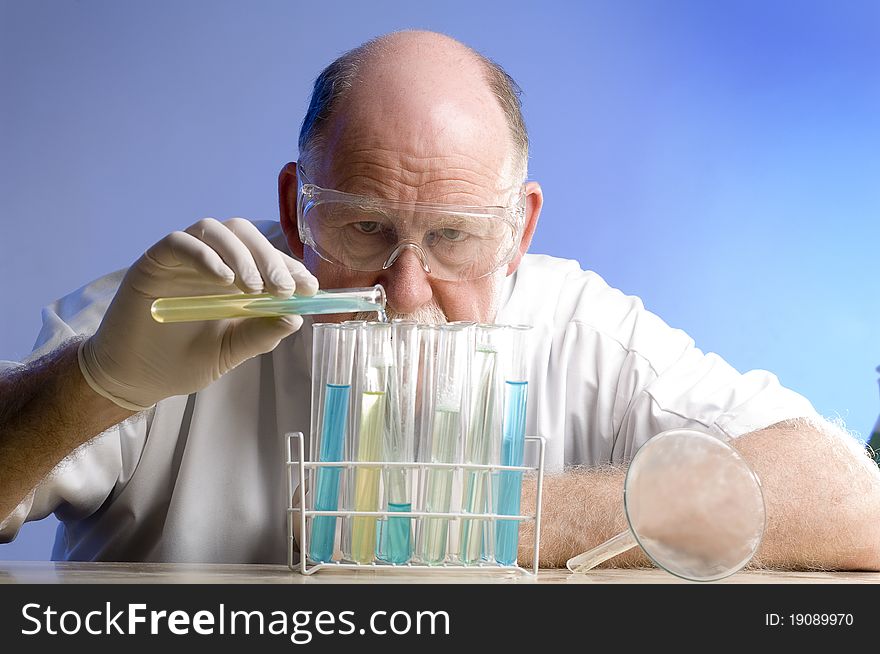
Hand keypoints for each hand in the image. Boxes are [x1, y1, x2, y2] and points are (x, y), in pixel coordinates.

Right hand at [78, 218, 317, 409]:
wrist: (135, 377)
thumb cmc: (183, 362)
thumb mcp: (231, 351)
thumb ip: (260, 333)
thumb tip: (296, 316)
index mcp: (233, 278)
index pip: (267, 258)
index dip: (291, 267)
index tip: (310, 288)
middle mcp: (210, 261)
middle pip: (244, 234)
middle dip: (270, 258)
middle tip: (283, 288)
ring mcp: (182, 259)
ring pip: (215, 230)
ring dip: (241, 255)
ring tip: (253, 288)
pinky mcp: (154, 261)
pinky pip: (180, 242)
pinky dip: (205, 256)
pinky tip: (222, 281)